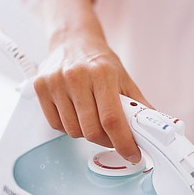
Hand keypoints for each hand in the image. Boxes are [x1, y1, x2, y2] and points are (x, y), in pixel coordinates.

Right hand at [34, 33, 150, 162]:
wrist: (73, 41)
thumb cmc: (98, 61)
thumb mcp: (124, 79)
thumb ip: (139, 106)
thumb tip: (153, 129)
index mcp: (102, 73)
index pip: (112, 119)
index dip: (123, 142)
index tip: (131, 153)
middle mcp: (76, 76)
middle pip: (91, 130)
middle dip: (107, 141)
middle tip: (113, 137)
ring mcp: (55, 82)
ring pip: (73, 131)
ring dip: (87, 134)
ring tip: (93, 119)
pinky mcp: (40, 88)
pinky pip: (57, 125)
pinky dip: (69, 127)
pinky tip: (76, 115)